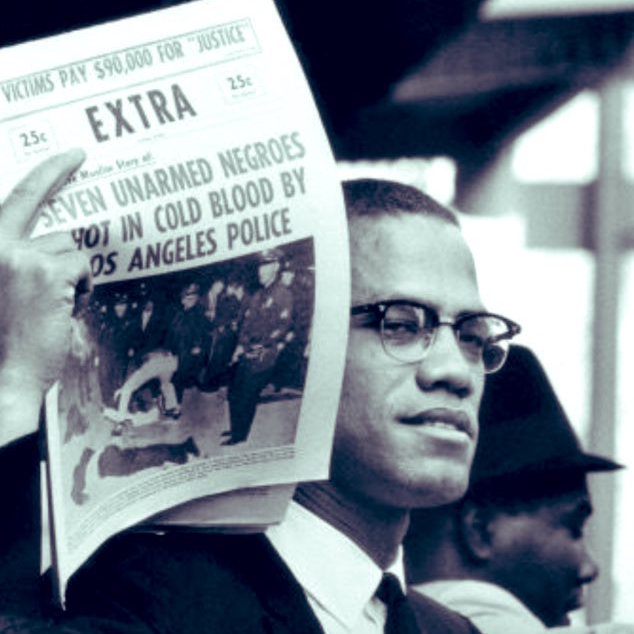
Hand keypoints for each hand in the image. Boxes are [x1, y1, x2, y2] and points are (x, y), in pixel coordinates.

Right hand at [0, 150, 90, 445]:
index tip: (73, 155)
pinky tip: (64, 310)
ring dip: (71, 280)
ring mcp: (22, 256)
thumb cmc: (4, 339)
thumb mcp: (5, 288)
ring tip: (52, 309)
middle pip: (56, 233)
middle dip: (66, 256)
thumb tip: (59, 246)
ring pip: (72, 254)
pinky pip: (83, 269)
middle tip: (80, 156)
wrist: (1, 377)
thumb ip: (19, 260)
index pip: (21, 198)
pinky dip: (82, 289)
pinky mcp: (48, 272)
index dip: (50, 173)